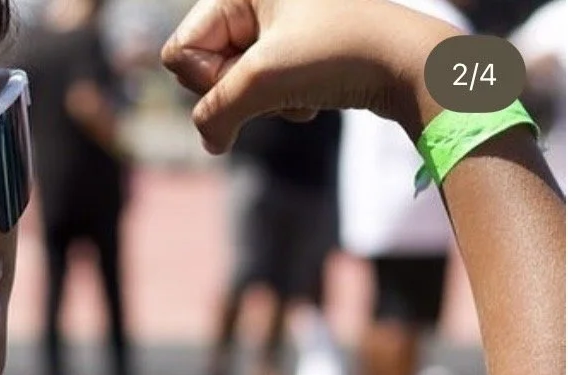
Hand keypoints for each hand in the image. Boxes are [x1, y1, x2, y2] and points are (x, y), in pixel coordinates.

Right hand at [160, 0, 461, 152]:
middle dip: (235, 90)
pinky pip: (257, 90)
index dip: (206, 78)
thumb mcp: (261, 82)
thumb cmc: (339, 54)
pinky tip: (308, 101)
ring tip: (297, 94)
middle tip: (277, 85)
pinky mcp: (292, 53)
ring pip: (230, 85)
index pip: (180, 51)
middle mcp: (254, 1)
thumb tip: (212, 142)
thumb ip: (214, 114)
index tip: (248, 78)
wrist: (411, 65)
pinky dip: (278, 103)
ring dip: (259, 102)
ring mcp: (272, 27)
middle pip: (201, 69)